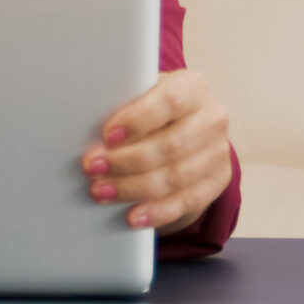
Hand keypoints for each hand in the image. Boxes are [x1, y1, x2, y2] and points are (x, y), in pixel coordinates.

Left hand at [79, 69, 231, 234]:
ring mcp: (218, 152)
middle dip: (126, 161)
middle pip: (169, 146)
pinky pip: (188, 202)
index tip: (107, 135)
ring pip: (175, 177)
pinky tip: (133, 216)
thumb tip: (85, 126)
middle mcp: (212, 118)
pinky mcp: (218, 181)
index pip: (169, 102)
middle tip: (92, 168)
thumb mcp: (142, 97)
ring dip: (133, 188)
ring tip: (101, 192)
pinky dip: (158, 211)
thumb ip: (124, 105)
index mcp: (192, 87)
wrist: (185, 128)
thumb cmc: (152, 110)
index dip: (137, 120)